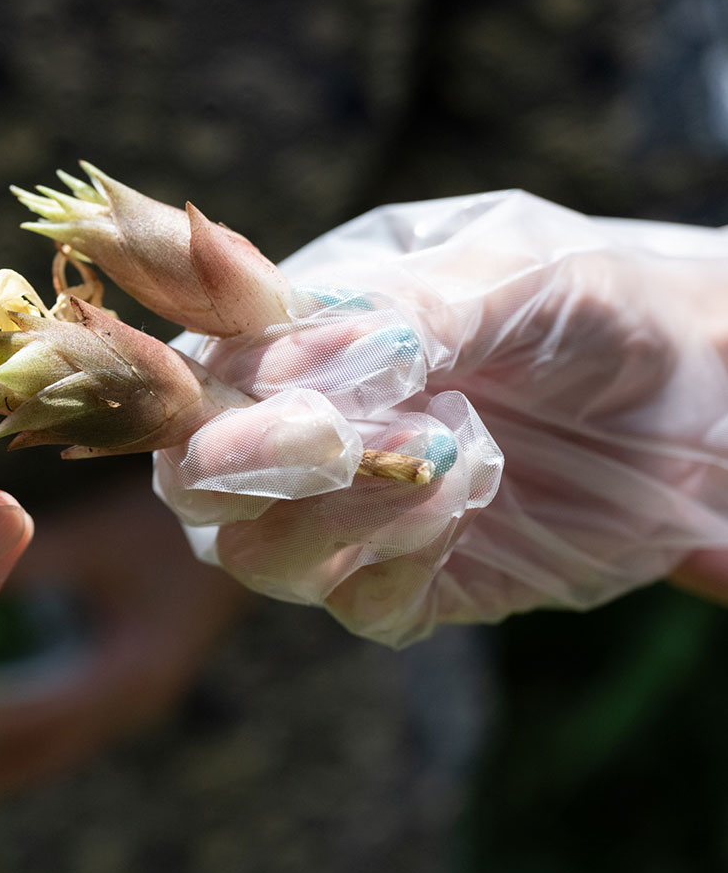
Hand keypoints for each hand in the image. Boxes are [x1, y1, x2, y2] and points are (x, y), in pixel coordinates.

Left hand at [0, 481, 251, 799]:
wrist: (247, 522)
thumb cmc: (170, 527)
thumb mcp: (99, 540)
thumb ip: (34, 563)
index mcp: (128, 677)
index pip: (34, 715)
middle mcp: (129, 702)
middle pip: (41, 750)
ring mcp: (131, 699)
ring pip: (54, 745)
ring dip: (0, 754)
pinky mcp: (128, 684)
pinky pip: (66, 724)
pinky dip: (24, 729)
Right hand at [155, 191, 727, 644]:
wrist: (706, 381)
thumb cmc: (592, 296)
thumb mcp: (508, 267)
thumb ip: (404, 308)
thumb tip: (295, 365)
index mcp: (295, 334)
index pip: (196, 368)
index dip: (200, 379)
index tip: (270, 369)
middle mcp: (301, 430)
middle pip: (195, 481)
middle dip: (249, 463)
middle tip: (333, 438)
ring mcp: (351, 515)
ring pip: (259, 556)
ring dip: (338, 513)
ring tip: (444, 455)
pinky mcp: (414, 583)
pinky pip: (362, 605)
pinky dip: (401, 558)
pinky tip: (468, 499)